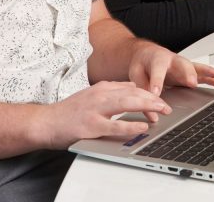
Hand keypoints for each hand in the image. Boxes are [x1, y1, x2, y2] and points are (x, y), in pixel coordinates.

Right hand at [39, 81, 169, 148]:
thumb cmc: (69, 112)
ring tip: (162, 112)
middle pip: (133, 93)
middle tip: (167, 106)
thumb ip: (111, 92)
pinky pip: (115, 125)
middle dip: (153, 98)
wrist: (46, 122)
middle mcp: (100, 95)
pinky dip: (131, 125)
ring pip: (127, 104)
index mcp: (102, 88)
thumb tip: (132, 89)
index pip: (131, 87)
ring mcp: (95, 110)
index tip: (161, 98)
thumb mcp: (92, 94)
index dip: (149, 92)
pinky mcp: (91, 126)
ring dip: (147, 107)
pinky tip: (142, 126)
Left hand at [127, 40, 213, 103]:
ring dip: (204, 72)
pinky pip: (201, 73)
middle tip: (191, 83)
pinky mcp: (188, 71)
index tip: (157, 93)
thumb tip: (152, 115)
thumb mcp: (137, 76)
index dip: (157, 82)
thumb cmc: (142, 64)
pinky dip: (210, 77)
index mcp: (156, 59)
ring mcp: (181, 65)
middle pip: (181, 65)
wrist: (146, 54)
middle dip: (187, 74)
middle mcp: (172, 60)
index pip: (157, 71)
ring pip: (194, 67)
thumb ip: (144, 93)